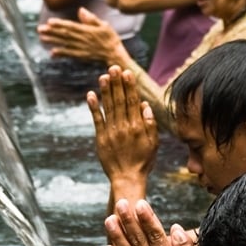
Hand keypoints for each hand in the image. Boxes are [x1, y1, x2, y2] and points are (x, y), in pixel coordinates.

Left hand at [38, 7, 124, 63]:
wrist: (115, 54)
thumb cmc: (110, 38)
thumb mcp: (104, 25)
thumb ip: (91, 18)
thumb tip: (80, 10)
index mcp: (87, 31)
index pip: (71, 26)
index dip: (60, 24)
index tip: (49, 22)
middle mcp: (83, 40)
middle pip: (65, 35)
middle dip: (52, 32)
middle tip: (40, 29)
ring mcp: (82, 49)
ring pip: (65, 44)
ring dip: (53, 41)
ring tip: (42, 38)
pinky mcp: (82, 56)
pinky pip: (70, 54)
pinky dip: (61, 54)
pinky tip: (52, 53)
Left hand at [87, 65, 158, 189]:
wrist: (126, 178)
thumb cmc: (143, 161)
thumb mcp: (153, 144)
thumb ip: (150, 124)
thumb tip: (144, 104)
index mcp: (138, 127)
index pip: (132, 102)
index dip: (129, 86)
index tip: (126, 73)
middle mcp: (124, 127)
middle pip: (120, 101)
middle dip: (117, 83)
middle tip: (113, 68)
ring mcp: (111, 132)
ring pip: (108, 107)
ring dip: (105, 91)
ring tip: (103, 76)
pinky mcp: (101, 138)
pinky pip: (97, 120)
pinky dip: (94, 107)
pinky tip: (91, 95)